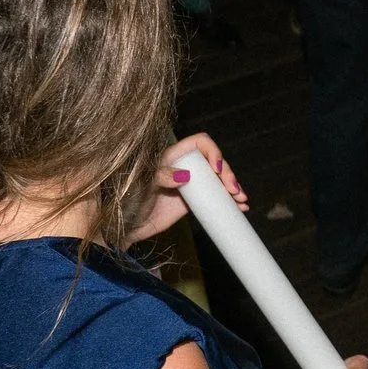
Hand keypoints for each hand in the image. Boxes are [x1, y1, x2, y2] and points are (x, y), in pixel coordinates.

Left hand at [130, 131, 244, 241]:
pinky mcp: (193, 202)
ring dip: (233, 188)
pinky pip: (215, 198)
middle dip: (227, 173)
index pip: (200, 143)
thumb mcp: (143, 184)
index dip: (212, 152)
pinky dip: (229, 202)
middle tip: (233, 190)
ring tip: (241, 200)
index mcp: (172, 155)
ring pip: (218, 180)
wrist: (126, 226)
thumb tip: (185, 175)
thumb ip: (161, 176)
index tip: (216, 170)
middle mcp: (184, 166)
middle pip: (214, 162)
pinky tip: (239, 208)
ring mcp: (190, 184)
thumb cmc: (129, 200)